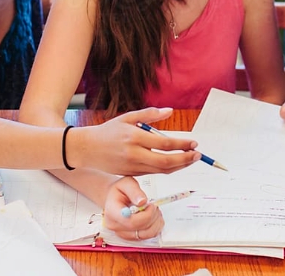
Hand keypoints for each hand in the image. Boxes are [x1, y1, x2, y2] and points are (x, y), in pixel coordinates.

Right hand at [77, 107, 200, 175]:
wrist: (87, 149)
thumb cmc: (109, 131)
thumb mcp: (128, 117)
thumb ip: (150, 114)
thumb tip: (170, 111)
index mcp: (135, 137)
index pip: (165, 144)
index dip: (182, 145)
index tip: (194, 143)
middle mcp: (134, 154)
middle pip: (166, 161)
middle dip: (185, 159)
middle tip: (198, 155)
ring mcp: (132, 166)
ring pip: (161, 170)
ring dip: (179, 166)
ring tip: (191, 159)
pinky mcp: (131, 174)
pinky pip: (153, 173)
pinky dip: (167, 169)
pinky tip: (176, 164)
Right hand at [102, 176, 164, 240]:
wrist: (113, 198)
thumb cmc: (119, 191)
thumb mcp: (126, 183)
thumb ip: (134, 191)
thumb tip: (143, 202)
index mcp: (112, 212)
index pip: (131, 221)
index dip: (146, 215)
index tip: (151, 204)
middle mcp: (115, 226)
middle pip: (139, 229)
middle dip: (152, 216)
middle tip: (154, 204)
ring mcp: (122, 233)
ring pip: (145, 235)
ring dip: (155, 223)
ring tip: (154, 211)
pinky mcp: (130, 237)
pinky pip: (147, 236)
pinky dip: (155, 227)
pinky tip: (153, 217)